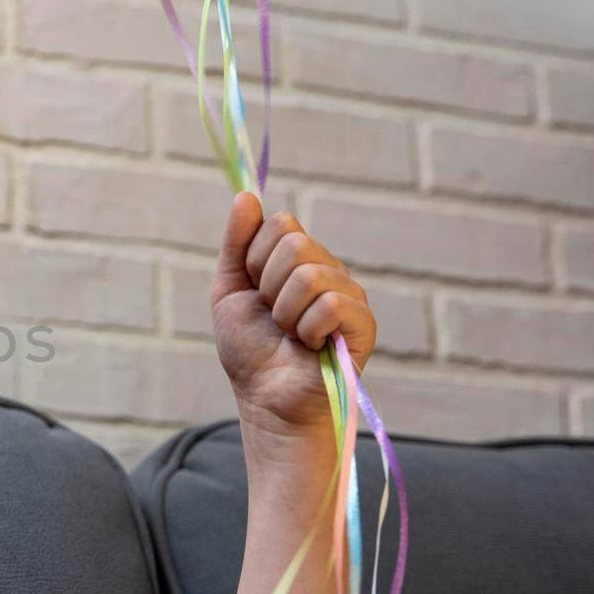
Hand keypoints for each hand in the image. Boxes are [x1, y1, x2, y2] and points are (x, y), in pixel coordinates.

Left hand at [211, 192, 376, 437]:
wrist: (264, 398)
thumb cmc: (249, 349)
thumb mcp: (229, 290)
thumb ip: (236, 243)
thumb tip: (245, 196)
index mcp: (299, 259)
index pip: (281, 223)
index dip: (256, 258)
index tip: (255, 290)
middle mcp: (328, 270)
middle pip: (295, 243)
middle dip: (268, 286)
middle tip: (273, 316)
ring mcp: (349, 294)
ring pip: (309, 275)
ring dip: (284, 313)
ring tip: (290, 334)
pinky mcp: (363, 323)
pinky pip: (330, 304)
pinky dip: (307, 329)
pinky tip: (310, 345)